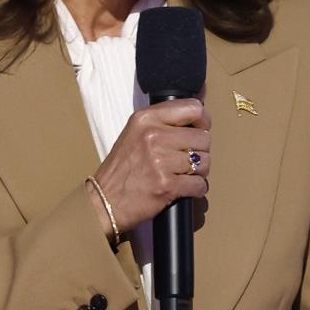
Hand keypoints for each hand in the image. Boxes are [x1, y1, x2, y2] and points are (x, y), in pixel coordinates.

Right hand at [93, 98, 211, 237]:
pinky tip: (184, 188)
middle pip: (203, 138)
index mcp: (146, 119)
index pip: (193, 108)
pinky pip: (199, 184)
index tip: (200, 129)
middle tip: (185, 160)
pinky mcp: (167, 184)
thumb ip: (163, 122)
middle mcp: (153, 136)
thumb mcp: (135, 133)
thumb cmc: (121, 170)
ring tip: (182, 174)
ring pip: (205, 161)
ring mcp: (160, 161)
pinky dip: (196, 189)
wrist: (104, 201)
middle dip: (200, 151)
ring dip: (199, 171)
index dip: (203, 120)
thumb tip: (198, 116)